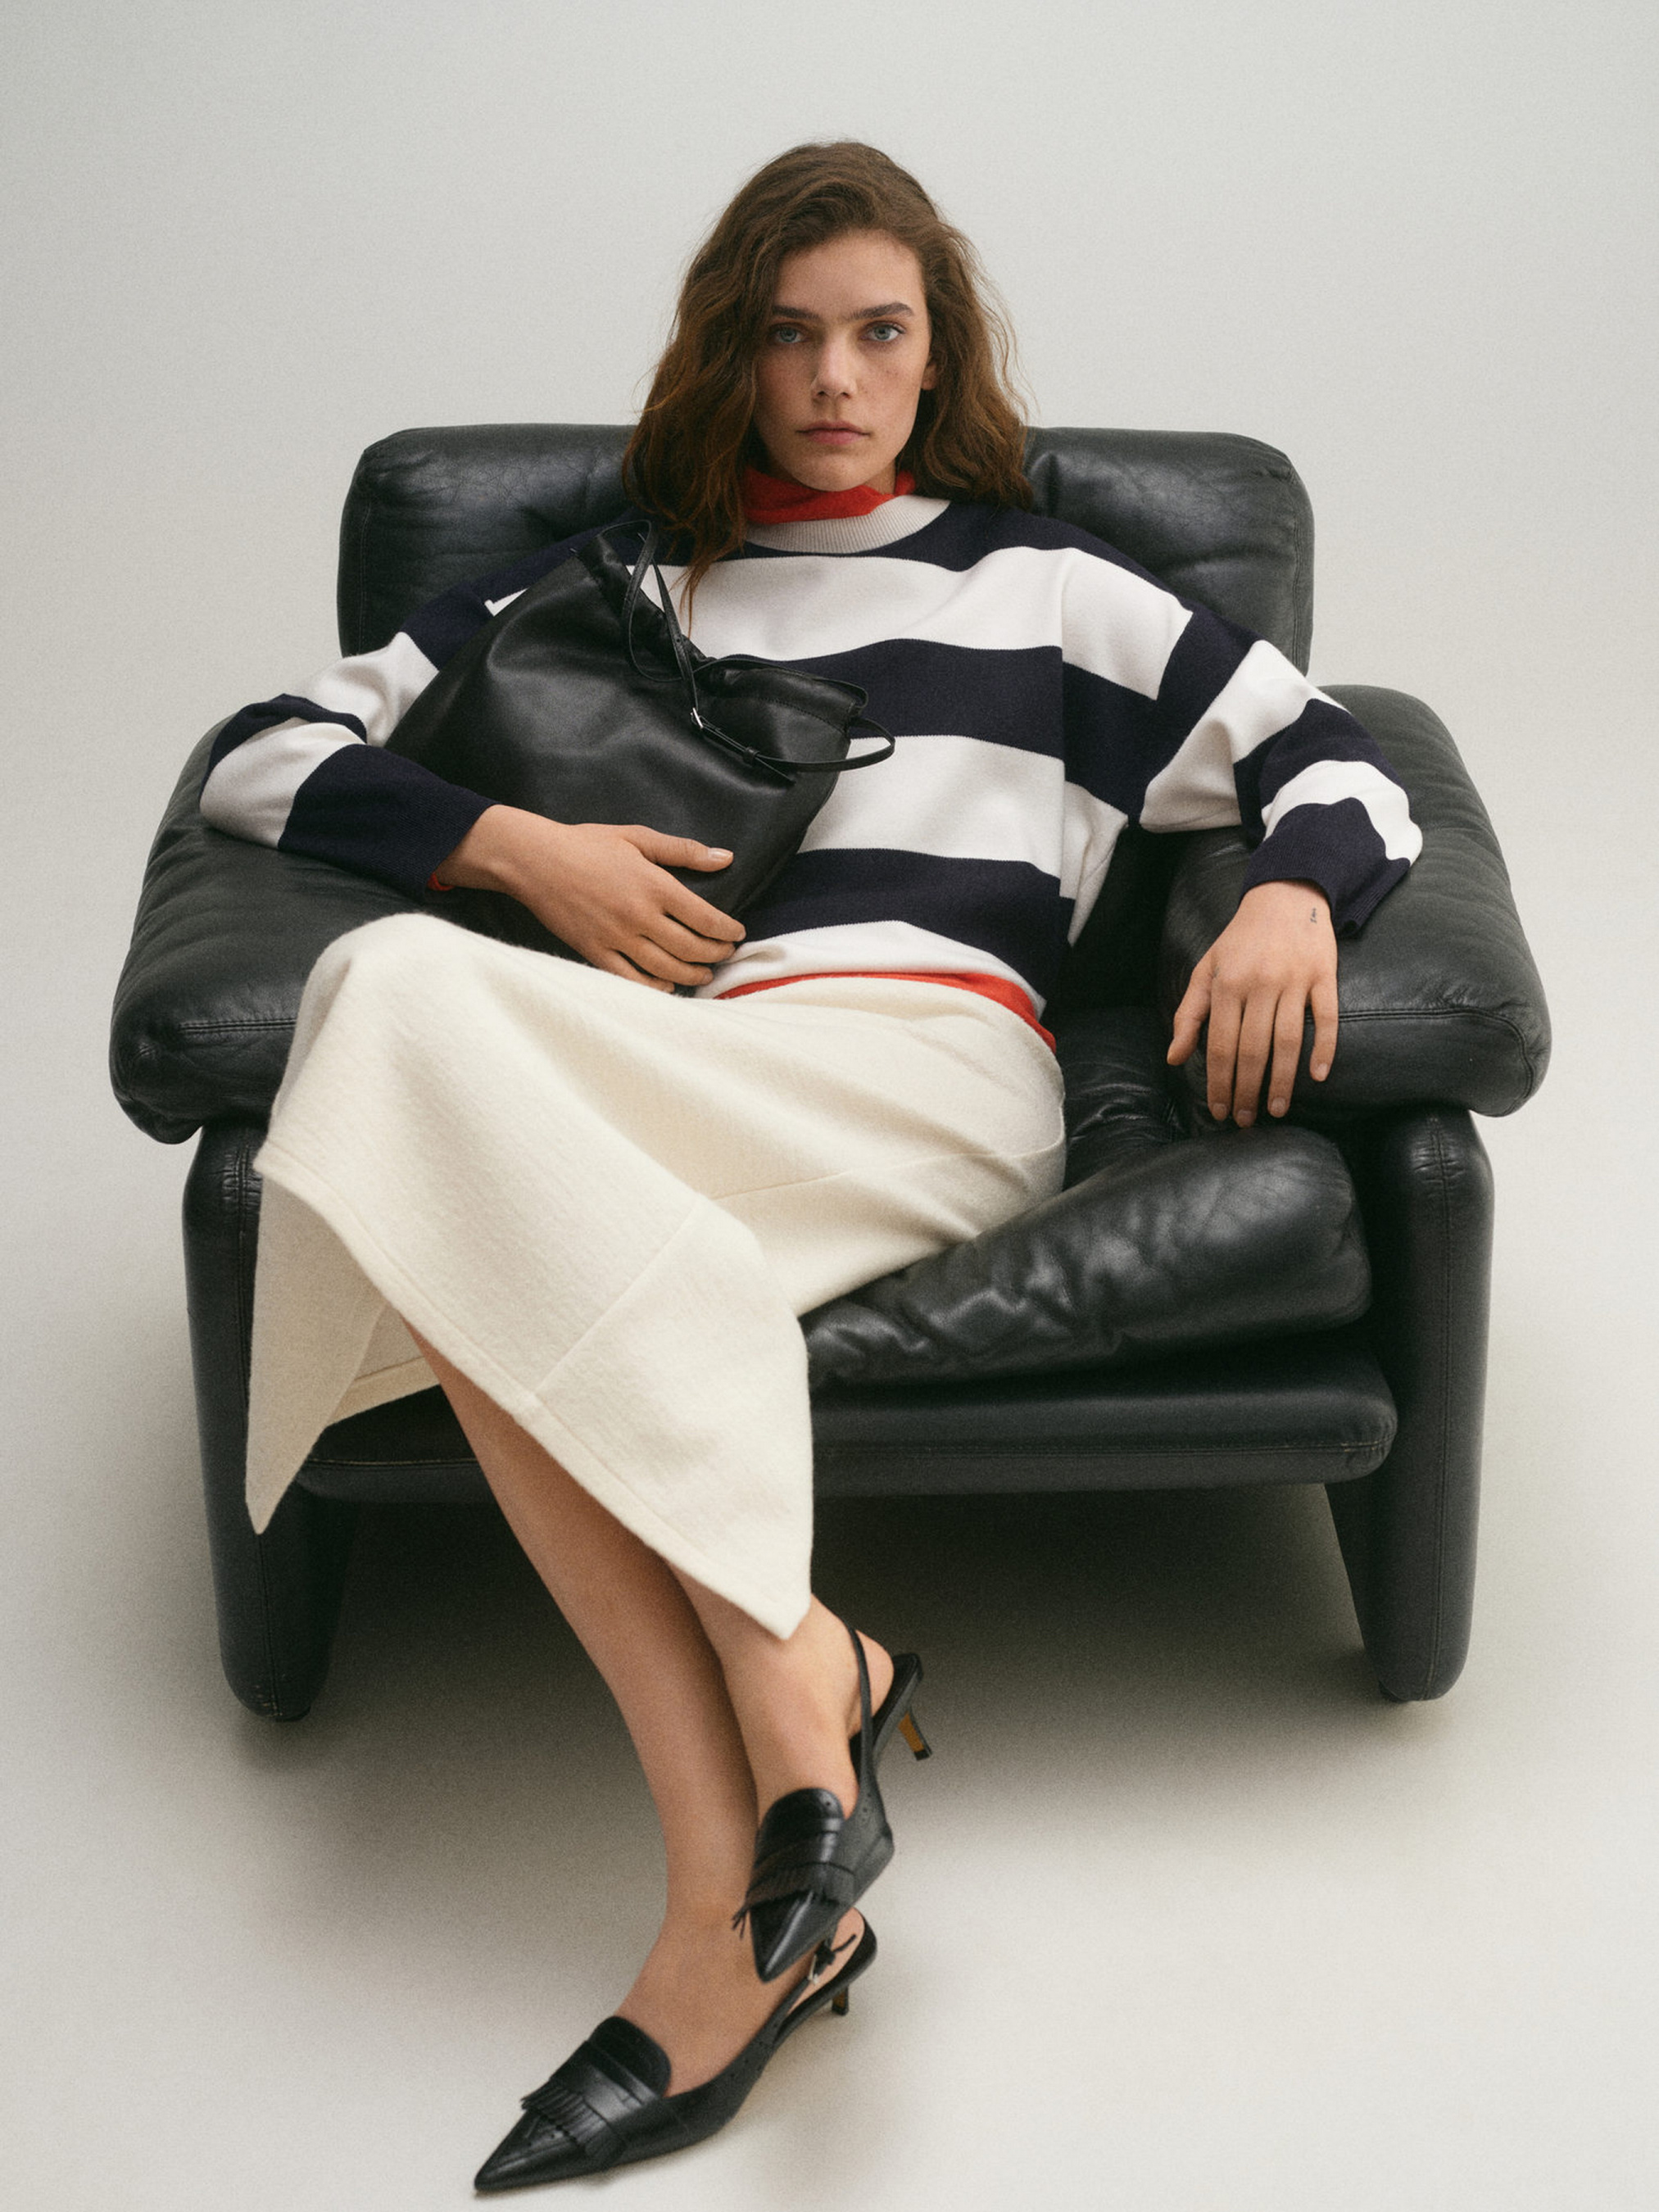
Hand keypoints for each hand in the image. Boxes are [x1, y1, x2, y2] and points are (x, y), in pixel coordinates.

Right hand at [435, 806, 743, 989]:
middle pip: (691, 948)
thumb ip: (684, 851)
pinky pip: (631, 980)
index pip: (705, 918)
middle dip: (716, 955)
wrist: (534, 860)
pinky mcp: (595, 953)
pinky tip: (668, 986)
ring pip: (666, 969)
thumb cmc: (587, 844)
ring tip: (705, 975)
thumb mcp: (638, 837)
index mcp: (654, 886)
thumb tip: (725, 858)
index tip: (737, 934)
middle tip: (726, 955)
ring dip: (693, 976)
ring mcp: (616, 938)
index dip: (727, 931)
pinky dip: (655, 988)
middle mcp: (639, 916)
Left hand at [1167, 879, 1337, 1124]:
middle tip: (1245, 1120)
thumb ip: (1189, 1014)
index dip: (1218, 1082)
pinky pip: (1326, 1018)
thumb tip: (1174, 1058)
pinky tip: (1317, 1077)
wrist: (1285, 895)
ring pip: (1287, 1041)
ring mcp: (1294, 980)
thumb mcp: (1206, 969)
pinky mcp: (1323, 976)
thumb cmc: (1240, 939)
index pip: (1220, 1045)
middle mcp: (1259, 984)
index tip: (1219, 1110)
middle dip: (1246, 1090)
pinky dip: (1324, 1049)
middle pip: (1252, 1049)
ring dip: (1282, 1081)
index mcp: (1227, 984)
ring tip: (1276, 1110)